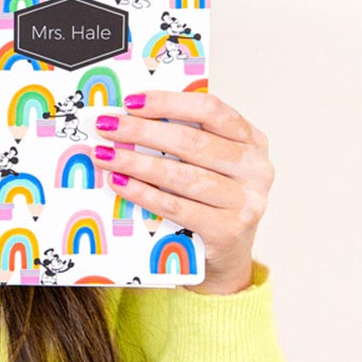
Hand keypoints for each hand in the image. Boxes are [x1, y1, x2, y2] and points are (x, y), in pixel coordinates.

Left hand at [93, 91, 272, 294]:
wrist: (226, 259)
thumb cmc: (210, 204)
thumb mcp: (210, 167)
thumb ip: (188, 142)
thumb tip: (132, 116)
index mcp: (252, 141)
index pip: (210, 110)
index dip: (169, 103)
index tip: (131, 102)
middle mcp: (255, 169)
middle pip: (192, 143)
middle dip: (143, 131)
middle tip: (107, 126)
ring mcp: (245, 202)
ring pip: (182, 176)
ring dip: (138, 163)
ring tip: (106, 155)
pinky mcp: (227, 231)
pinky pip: (177, 207)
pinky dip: (144, 194)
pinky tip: (120, 184)